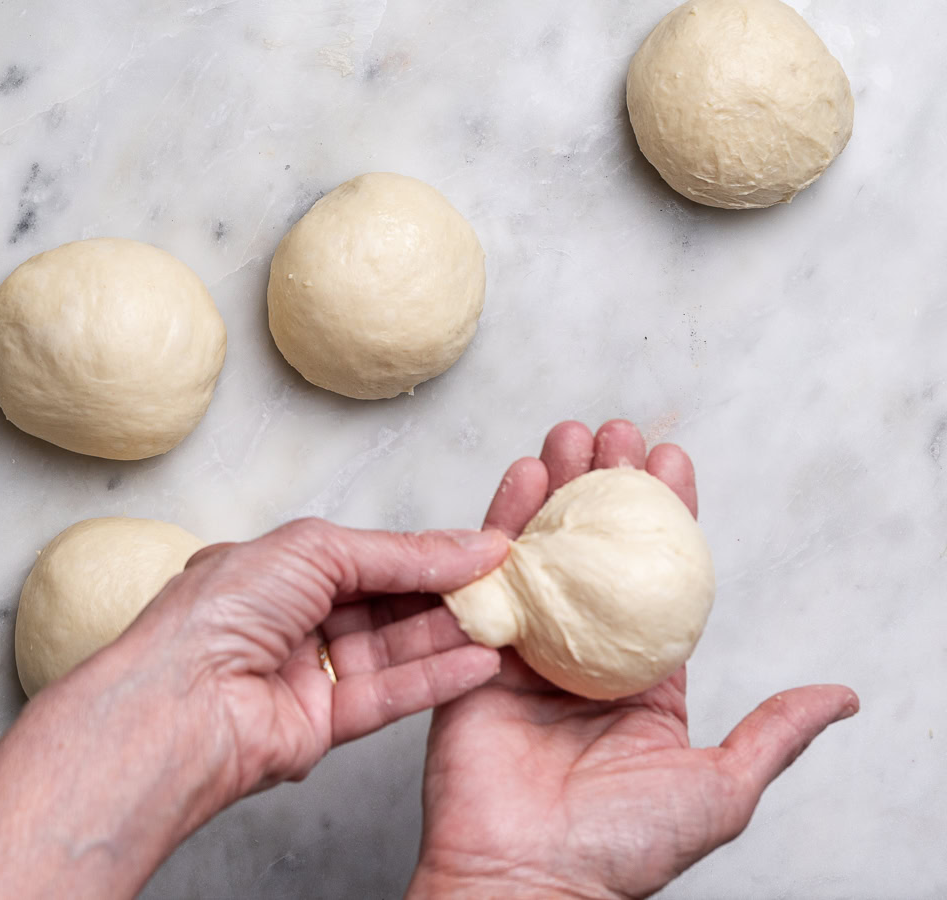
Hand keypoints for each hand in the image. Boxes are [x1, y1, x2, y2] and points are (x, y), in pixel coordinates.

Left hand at [154, 517, 509, 796]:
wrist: (180, 703)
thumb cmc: (220, 612)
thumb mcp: (315, 550)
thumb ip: (398, 552)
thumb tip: (469, 545)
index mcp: (277, 572)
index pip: (367, 558)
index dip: (425, 553)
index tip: (484, 549)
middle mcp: (291, 622)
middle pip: (385, 606)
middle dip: (444, 594)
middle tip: (504, 584)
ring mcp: (306, 675)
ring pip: (393, 652)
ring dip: (448, 636)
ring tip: (505, 620)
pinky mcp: (321, 727)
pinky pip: (388, 699)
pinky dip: (435, 680)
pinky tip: (480, 661)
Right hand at [407, 420, 859, 899]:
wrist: (526, 875)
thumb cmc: (620, 846)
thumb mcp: (718, 788)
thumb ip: (773, 734)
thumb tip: (840, 698)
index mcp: (639, 679)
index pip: (657, 578)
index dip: (666, 517)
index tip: (671, 463)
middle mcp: (582, 652)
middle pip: (595, 550)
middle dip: (604, 485)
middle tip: (611, 432)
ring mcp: (526, 646)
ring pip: (542, 549)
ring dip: (554, 488)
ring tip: (567, 435)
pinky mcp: (475, 648)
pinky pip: (489, 575)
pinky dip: (501, 522)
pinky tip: (521, 478)